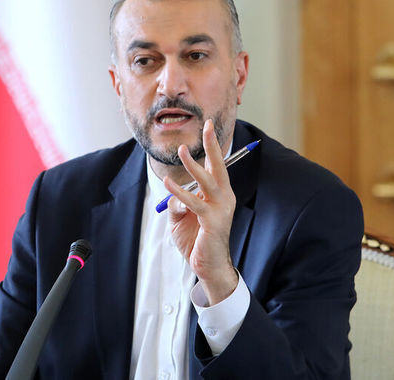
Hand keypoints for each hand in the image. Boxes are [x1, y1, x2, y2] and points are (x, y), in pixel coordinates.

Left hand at [164, 119, 238, 304]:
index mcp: (220, 195)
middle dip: (212, 145)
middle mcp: (224, 198)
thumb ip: (178, 203)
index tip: (208, 128)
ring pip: (206, 181)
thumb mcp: (182, 218)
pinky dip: (180, 193)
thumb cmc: (197, 241)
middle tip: (207, 126)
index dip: (212, 147)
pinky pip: (193, 203)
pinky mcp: (212, 221)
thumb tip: (173, 194)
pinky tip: (169, 184)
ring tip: (181, 151)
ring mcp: (220, 209)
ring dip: (193, 165)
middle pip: (218, 167)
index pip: (216, 167)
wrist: (209, 266)